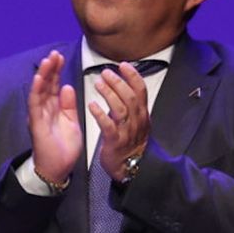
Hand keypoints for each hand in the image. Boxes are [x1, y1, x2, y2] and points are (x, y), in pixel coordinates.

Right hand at [26, 51, 81, 187]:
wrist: (58, 168)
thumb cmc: (64, 147)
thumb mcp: (72, 121)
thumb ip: (69, 104)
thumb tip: (68, 86)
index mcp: (54, 109)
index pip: (54, 86)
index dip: (57, 71)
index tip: (60, 57)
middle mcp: (44, 110)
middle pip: (46, 85)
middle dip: (50, 69)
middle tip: (54, 53)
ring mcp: (38, 116)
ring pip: (39, 91)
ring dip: (42, 76)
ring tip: (47, 60)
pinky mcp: (36, 124)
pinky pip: (35, 105)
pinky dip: (36, 91)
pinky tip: (39, 79)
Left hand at [90, 61, 150, 180]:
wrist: (130, 167)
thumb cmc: (129, 141)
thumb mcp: (135, 120)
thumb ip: (130, 105)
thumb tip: (122, 84)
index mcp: (142, 113)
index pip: (141, 90)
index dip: (133, 76)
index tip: (122, 65)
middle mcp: (137, 120)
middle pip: (130, 97)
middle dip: (118, 82)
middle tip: (105, 72)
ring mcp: (127, 131)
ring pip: (120, 109)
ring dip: (109, 94)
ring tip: (98, 83)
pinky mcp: (115, 141)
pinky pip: (108, 126)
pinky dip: (100, 114)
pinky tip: (92, 105)